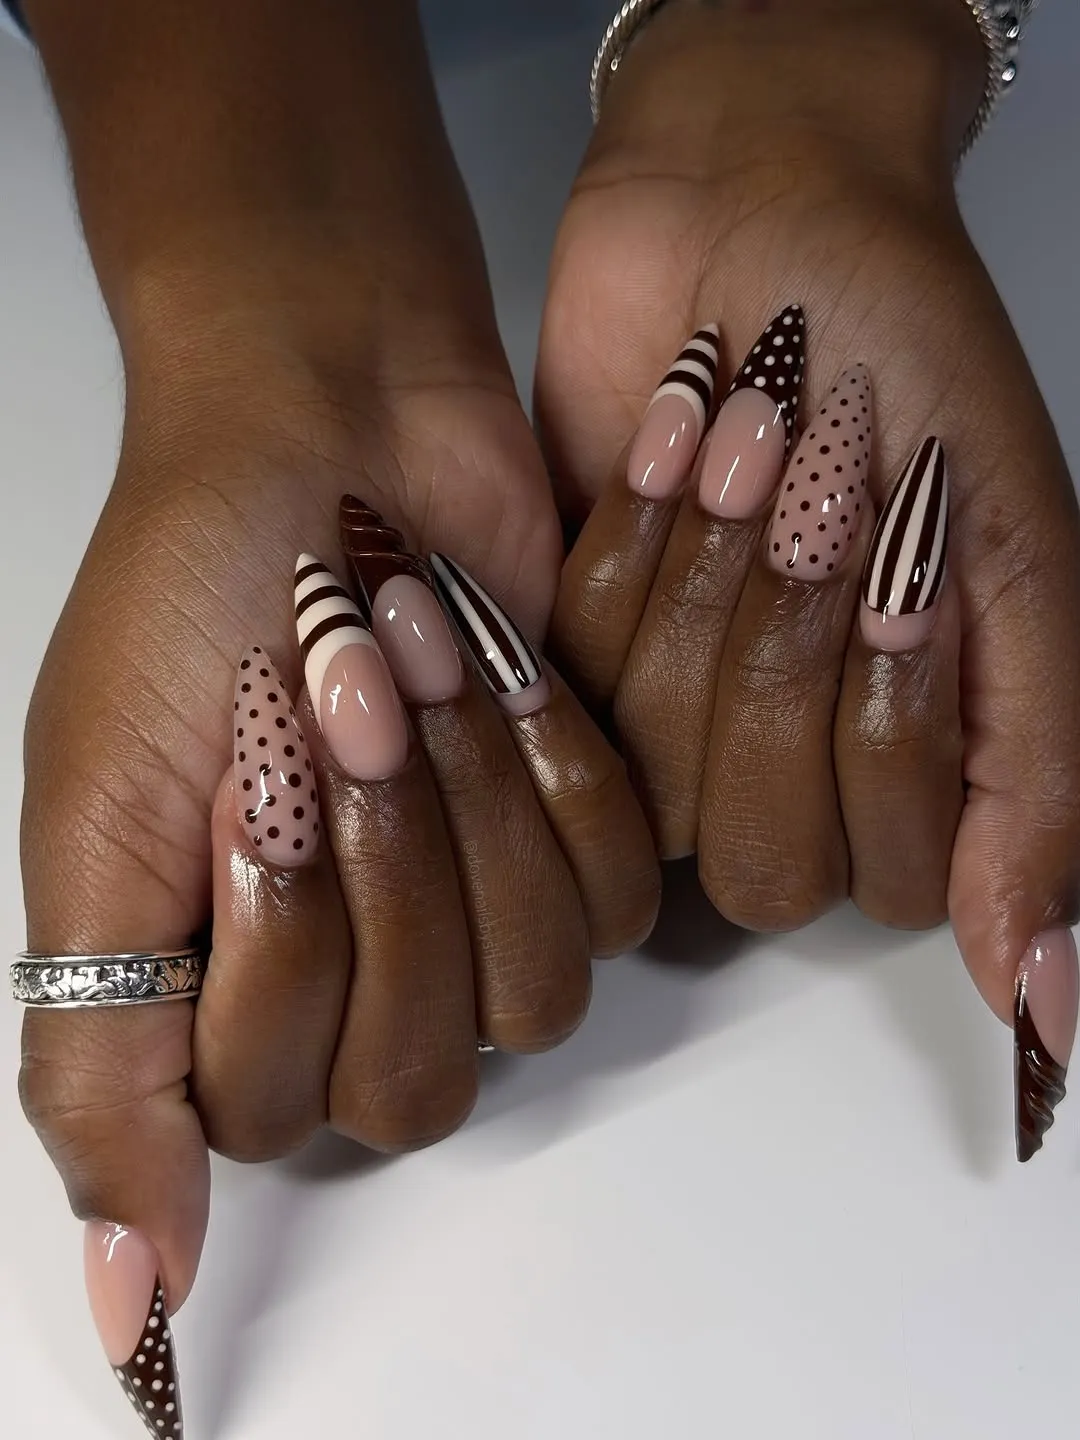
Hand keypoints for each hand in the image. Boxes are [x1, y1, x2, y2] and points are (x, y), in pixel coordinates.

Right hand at [17, 0, 658, 1412]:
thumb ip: (100, 1068)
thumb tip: (127, 1300)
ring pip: (534, 986)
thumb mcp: (96, 823)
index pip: (284, 1103)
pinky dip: (547, 753)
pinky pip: (618, 882)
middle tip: (333, 700)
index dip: (279, 947)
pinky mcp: (592, 828)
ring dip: (466, 803)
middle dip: (381, 867)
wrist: (324, 432)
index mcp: (236, 992)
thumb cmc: (197, 595)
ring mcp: (492, 906)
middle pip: (424, 1067)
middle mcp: (374, 975)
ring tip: (404, 654)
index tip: (249, 785)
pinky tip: (492, 652)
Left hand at [536, 0, 1079, 1147]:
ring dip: (711, 585)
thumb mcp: (1008, 561)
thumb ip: (1032, 779)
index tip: (909, 578)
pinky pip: (565, 676)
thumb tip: (1042, 1003)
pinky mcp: (563, 645)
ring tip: (744, 452)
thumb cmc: (907, 362)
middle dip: (789, 656)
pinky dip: (628, 547)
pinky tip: (664, 453)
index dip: (890, 733)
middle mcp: (781, 760)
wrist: (766, 216)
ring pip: (653, 767)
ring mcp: (662, 711)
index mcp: (905, 754)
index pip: (888, 877)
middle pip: (756, 850)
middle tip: (819, 507)